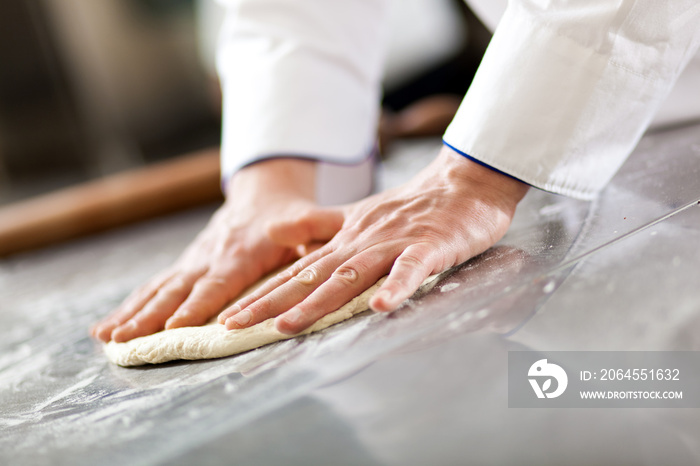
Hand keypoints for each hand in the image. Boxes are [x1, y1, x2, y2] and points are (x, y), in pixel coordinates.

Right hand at [91, 158, 340, 342]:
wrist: (262, 194)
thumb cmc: (289, 215)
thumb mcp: (307, 221)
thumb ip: (310, 234)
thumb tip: (314, 248)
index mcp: (243, 251)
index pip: (219, 282)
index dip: (199, 304)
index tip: (177, 325)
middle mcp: (211, 256)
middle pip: (177, 290)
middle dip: (150, 316)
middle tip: (125, 340)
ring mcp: (193, 261)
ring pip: (158, 289)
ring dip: (132, 313)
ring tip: (105, 338)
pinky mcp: (185, 266)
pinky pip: (154, 287)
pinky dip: (131, 307)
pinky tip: (108, 328)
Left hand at [218, 145, 528, 333]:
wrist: (462, 181)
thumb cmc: (418, 207)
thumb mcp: (364, 218)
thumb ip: (328, 230)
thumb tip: (291, 241)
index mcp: (346, 240)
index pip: (298, 272)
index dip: (263, 295)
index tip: (231, 316)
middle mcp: (360, 243)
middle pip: (310, 278)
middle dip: (271, 303)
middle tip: (235, 326)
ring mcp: (392, 245)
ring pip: (350, 277)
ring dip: (318, 302)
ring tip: (286, 325)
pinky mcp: (427, 248)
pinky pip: (410, 270)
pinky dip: (396, 288)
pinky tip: (382, 309)